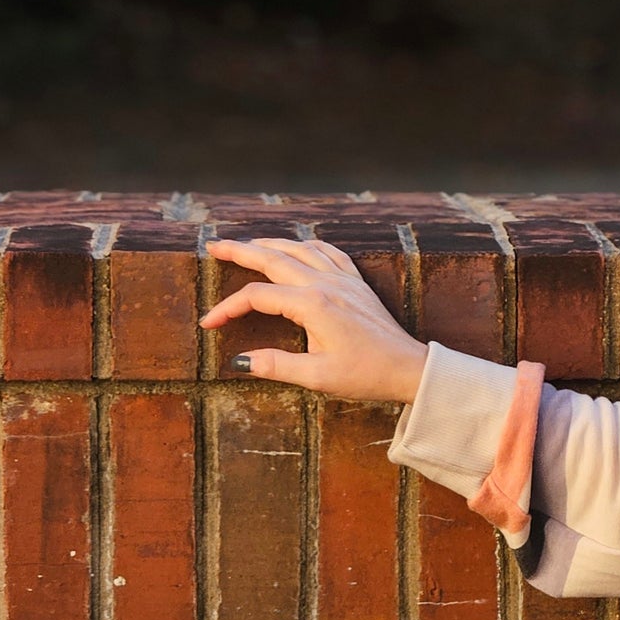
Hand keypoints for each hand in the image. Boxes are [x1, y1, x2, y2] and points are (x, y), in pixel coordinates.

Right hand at [200, 238, 428, 403]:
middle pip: (273, 258)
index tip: (210, 324)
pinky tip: (298, 246)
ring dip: (270, 243)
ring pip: (299, 249)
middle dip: (240, 250)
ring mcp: (344, 279)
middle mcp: (326, 283)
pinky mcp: (357, 283)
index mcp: (313, 304)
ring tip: (247, 244)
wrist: (409, 368)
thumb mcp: (318, 377)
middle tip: (213, 245)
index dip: (228, 307)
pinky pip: (328, 251)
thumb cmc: (367, 374)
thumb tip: (240, 361)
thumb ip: (276, 366)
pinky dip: (305, 245)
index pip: (257, 297)